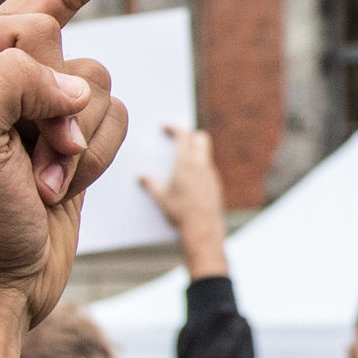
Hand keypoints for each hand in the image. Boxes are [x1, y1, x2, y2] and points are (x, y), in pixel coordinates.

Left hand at [0, 0, 179, 357]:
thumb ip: (14, 82)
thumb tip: (77, 89)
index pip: (33, 26)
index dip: (43, 81)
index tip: (27, 135)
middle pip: (68, 48)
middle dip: (63, 111)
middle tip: (32, 161)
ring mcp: (26, 100)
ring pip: (98, 85)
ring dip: (80, 145)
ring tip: (40, 183)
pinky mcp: (64, 130)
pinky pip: (116, 116)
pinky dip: (96, 159)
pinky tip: (57, 188)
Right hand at [142, 122, 229, 278]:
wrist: (203, 230)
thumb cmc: (180, 214)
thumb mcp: (161, 199)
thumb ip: (151, 185)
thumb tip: (142, 178)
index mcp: (186, 164)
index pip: (184, 135)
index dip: (174, 128)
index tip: (165, 127)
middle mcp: (201, 166)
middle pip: (201, 138)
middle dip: (190, 135)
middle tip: (178, 139)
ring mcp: (211, 175)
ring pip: (205, 154)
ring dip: (194, 152)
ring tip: (180, 160)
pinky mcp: (215, 186)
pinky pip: (207, 169)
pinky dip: (199, 167)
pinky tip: (189, 179)